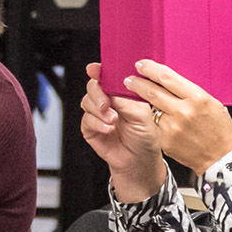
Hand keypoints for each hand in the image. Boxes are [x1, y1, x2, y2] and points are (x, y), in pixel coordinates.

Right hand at [79, 62, 166, 201]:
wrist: (139, 162)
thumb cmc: (146, 138)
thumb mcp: (142, 114)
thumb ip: (125, 99)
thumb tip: (110, 90)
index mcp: (122, 93)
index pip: (108, 77)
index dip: (100, 71)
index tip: (94, 69)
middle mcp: (109, 101)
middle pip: (93, 86)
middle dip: (97, 92)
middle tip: (106, 103)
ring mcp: (99, 114)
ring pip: (87, 101)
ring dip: (98, 110)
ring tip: (112, 120)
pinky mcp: (90, 128)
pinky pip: (86, 119)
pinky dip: (96, 123)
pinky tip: (108, 129)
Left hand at [122, 60, 231, 175]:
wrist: (221, 158)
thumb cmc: (219, 129)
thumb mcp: (211, 103)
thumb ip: (189, 91)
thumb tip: (167, 80)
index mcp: (198, 98)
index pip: (167, 78)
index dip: (150, 69)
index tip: (141, 65)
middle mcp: (184, 112)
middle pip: (152, 92)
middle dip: (137, 83)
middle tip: (129, 80)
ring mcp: (173, 127)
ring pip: (150, 109)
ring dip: (142, 102)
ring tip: (137, 97)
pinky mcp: (165, 141)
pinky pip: (154, 124)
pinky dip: (151, 119)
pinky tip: (152, 119)